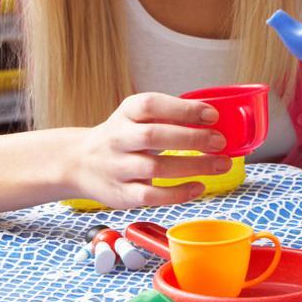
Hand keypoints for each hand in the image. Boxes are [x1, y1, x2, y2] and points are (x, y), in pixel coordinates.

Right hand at [70, 92, 234, 208]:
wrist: (80, 162)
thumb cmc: (123, 137)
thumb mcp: (137, 117)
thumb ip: (168, 116)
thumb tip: (214, 120)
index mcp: (126, 113)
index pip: (151, 105)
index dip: (182, 109)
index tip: (212, 115)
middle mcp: (118, 138)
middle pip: (153, 136)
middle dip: (191, 138)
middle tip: (220, 141)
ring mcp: (117, 167)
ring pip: (154, 167)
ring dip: (193, 166)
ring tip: (220, 164)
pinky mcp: (121, 194)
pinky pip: (151, 195)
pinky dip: (178, 193)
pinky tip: (198, 187)